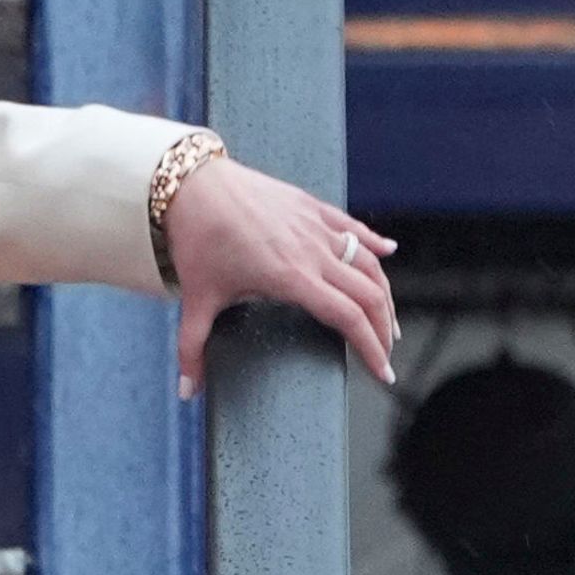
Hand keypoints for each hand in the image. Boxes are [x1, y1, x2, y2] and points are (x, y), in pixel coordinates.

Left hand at [163, 153, 397, 397]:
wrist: (190, 184)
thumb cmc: (195, 239)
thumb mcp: (195, 298)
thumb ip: (192, 348)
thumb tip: (185, 391)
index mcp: (292, 278)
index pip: (349, 319)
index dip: (371, 349)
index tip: (383, 374)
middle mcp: (314, 252)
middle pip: (368, 295)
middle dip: (384, 329)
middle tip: (387, 354)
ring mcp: (316, 226)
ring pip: (367, 262)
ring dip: (383, 293)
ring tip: (387, 319)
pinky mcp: (310, 206)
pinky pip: (352, 226)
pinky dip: (374, 242)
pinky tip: (389, 251)